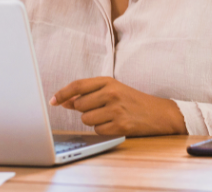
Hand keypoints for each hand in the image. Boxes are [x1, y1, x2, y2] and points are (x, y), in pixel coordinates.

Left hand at [49, 77, 187, 136]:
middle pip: (79, 105)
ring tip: (109, 116)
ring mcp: (116, 109)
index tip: (52, 101)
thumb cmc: (132, 101)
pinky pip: (97, 130)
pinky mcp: (120, 125)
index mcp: (108, 81)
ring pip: (86, 119)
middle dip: (84, 110)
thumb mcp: (112, 91)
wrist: (158, 113)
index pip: (77, 85)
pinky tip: (114, 124)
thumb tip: (64, 101)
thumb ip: (89, 94)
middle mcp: (111, 93)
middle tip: (100, 109)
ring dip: (93, 121)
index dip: (62, 93)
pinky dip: (103, 130)